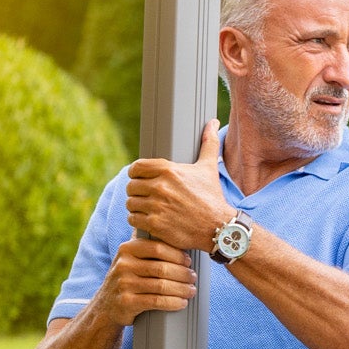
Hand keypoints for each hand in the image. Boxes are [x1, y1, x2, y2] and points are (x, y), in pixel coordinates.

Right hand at [94, 238, 197, 325]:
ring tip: (191, 290)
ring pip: (162, 285)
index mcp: (127, 249)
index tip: (189, 261)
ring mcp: (124, 284)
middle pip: (162, 268)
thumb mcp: (129, 258)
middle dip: (183, 274)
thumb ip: (143, 243)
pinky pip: (157, 301)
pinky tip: (181, 302)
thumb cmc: (126, 279)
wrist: (106, 306)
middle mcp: (123, 264)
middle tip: (193, 278)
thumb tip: (166, 225)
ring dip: (182, 289)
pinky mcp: (127, 302)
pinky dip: (173, 302)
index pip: (158, 248)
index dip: (177, 255)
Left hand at [125, 122, 235, 251]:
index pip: (137, 167)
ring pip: (130, 203)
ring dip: (136, 207)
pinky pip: (133, 219)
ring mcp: (157, 206)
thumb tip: (212, 122)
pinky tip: (148, 221)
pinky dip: (137, 221)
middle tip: (144, 197)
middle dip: (136, 191)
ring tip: (146, 209)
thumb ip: (208, 143)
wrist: (218, 227)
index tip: (140, 179)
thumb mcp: (209, 168)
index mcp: (169, 170)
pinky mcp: (155, 225)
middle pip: (131, 186)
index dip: (136, 174)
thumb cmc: (212, 197)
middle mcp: (161, 187)